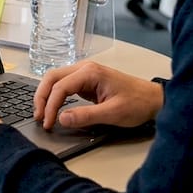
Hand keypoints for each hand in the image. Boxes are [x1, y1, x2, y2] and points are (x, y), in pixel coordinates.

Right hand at [33, 61, 162, 130]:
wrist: (154, 99)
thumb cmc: (137, 103)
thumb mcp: (112, 113)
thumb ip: (86, 116)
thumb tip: (62, 119)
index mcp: (90, 72)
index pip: (60, 87)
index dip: (51, 106)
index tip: (49, 123)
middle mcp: (85, 69)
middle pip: (52, 78)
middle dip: (42, 97)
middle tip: (39, 117)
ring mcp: (85, 74)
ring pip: (56, 80)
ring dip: (46, 95)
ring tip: (42, 114)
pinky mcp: (87, 81)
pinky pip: (64, 85)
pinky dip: (55, 96)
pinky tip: (53, 108)